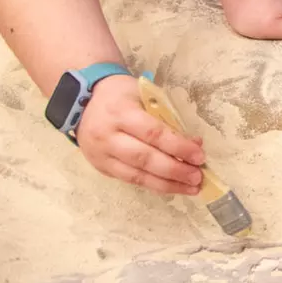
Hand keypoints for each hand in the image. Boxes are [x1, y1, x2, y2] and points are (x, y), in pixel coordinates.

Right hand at [74, 74, 204, 195]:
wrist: (81, 102)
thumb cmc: (121, 94)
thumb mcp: (144, 95)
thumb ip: (166, 117)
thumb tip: (193, 142)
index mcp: (121, 113)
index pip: (153, 133)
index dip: (178, 147)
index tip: (200, 155)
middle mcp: (108, 136)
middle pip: (145, 158)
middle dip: (175, 170)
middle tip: (198, 177)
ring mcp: (102, 155)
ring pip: (136, 175)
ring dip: (166, 184)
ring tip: (190, 188)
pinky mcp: (101, 168)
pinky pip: (129, 180)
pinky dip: (152, 184)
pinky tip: (170, 187)